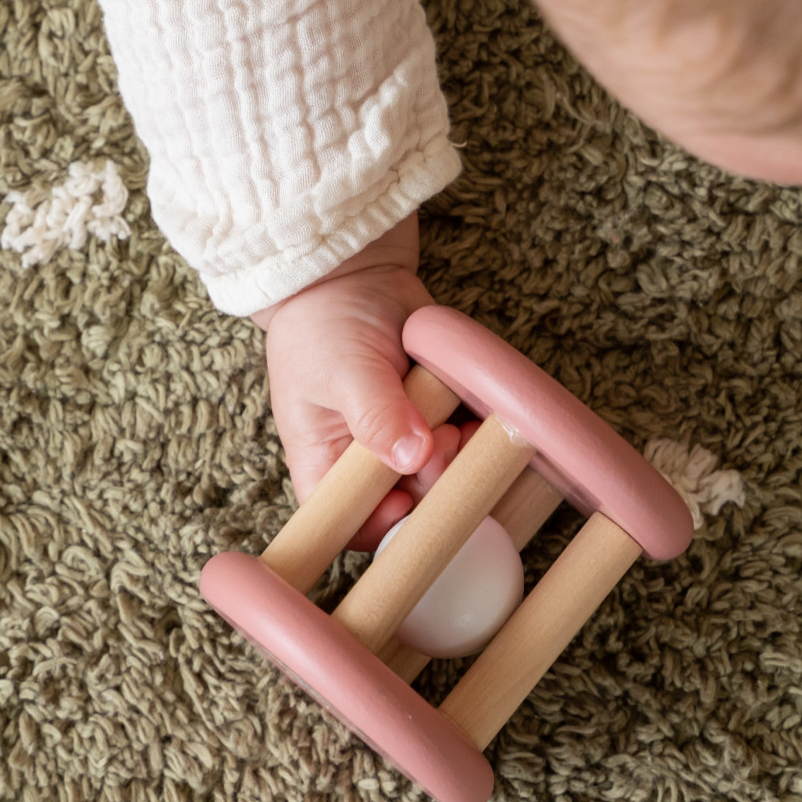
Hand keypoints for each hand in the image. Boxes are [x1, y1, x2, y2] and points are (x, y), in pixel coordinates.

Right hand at [251, 214, 446, 548]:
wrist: (354, 276)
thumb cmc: (326, 324)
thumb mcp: (344, 368)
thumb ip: (375, 415)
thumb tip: (411, 456)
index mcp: (324, 462)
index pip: (346, 522)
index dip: (380, 526)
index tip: (409, 500)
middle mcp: (363, 461)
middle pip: (404, 503)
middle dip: (430, 482)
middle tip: (440, 441)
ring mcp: (402, 440)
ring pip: (439, 477)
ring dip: (458, 460)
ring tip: (458, 428)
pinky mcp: (433, 418)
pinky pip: (460, 444)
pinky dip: (473, 437)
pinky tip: (477, 420)